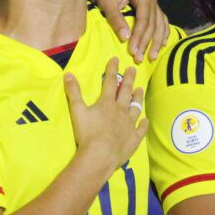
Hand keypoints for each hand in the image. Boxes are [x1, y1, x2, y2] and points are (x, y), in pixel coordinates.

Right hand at [65, 57, 145, 171]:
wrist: (99, 155)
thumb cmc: (87, 133)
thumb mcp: (76, 110)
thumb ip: (73, 92)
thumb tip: (69, 75)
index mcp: (107, 103)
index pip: (110, 82)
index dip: (112, 69)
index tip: (116, 59)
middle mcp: (120, 111)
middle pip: (126, 92)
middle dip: (129, 79)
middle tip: (133, 69)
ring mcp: (129, 125)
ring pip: (136, 107)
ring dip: (137, 97)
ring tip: (140, 89)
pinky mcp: (133, 139)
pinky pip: (141, 129)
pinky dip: (143, 124)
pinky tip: (145, 120)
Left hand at [91, 0, 170, 62]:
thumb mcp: (108, 3)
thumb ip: (116, 19)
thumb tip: (126, 38)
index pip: (144, 20)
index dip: (140, 37)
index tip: (133, 51)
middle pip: (153, 24)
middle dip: (147, 43)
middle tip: (140, 58)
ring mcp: (153, 1)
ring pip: (160, 24)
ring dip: (157, 41)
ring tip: (152, 56)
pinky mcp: (151, 5)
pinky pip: (160, 21)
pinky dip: (162, 33)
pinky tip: (162, 44)